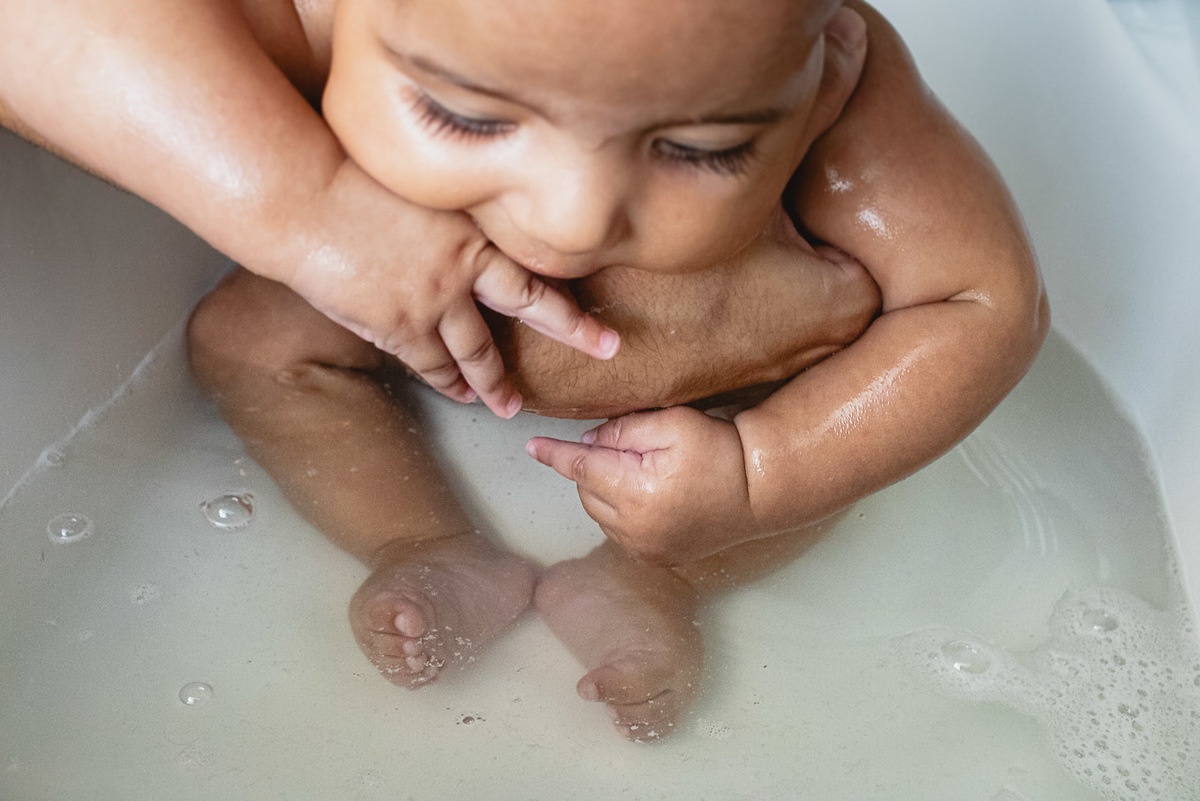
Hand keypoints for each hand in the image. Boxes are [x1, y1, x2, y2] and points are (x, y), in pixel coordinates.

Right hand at [284, 159, 619, 417]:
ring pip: (476, 352)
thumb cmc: (347, 181)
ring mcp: (433, 302)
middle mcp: (462, 271)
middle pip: (528, 308)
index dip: (572, 302)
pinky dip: (446, 381)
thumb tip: (456, 231)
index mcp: (470, 232)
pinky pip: (431, 365)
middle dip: (570, 332)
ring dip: (493, 380)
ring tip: (506, 403)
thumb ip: (445, 219)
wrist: (304, 200)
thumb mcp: (414, 190)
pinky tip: (459, 395)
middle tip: (604, 350)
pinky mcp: (398, 326)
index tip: (605, 325)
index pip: (534, 270)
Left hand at [526, 407, 758, 564]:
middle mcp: (634, 529)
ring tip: (641, 472)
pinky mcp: (658, 559)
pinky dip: (621, 512)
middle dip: (593, 468)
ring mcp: (645, 549)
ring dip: (606, 491)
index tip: (531, 445)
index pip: (580, 468)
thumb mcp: (672, 425)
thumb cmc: (720, 450)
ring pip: (601, 515)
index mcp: (635, 492)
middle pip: (587, 493)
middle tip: (627, 449)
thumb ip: (623, 432)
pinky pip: (620, 532)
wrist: (761, 490)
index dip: (554, 454)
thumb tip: (588, 442)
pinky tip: (646, 496)